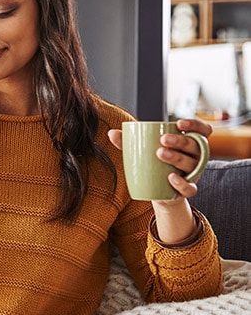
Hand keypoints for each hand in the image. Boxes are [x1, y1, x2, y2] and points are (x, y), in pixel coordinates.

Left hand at [109, 118, 211, 243]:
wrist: (156, 190)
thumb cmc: (152, 164)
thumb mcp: (142, 151)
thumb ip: (128, 142)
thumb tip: (111, 133)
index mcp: (188, 144)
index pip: (202, 131)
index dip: (195, 125)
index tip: (179, 124)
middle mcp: (195, 157)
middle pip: (195, 146)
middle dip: (180, 141)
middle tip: (162, 139)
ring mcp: (193, 174)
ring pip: (193, 165)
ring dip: (177, 158)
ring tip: (160, 154)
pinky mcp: (188, 190)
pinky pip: (191, 188)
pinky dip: (182, 183)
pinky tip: (170, 177)